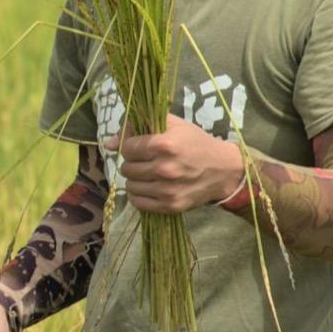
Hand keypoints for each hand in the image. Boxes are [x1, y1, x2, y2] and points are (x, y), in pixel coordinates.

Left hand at [110, 114, 244, 213]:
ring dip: (135, 179)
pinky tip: (149, 187)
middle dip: (132, 163)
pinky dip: (139, 195)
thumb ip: (137, 128)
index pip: (127, 148)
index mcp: (165, 145)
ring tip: (148, 173)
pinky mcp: (170, 206)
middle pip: (127, 168)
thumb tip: (108, 144)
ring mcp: (167, 190)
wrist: (224, 169)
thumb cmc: (195, 143)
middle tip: (145, 161)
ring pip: (130, 186)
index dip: (130, 146)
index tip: (139, 146)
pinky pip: (138, 203)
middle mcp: (164, 169)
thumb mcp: (172, 125)